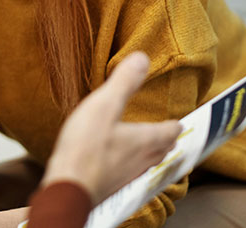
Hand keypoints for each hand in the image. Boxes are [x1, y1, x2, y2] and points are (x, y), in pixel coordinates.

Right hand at [41, 51, 182, 204]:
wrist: (68, 187)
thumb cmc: (86, 148)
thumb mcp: (104, 105)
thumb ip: (124, 82)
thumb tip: (142, 58)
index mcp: (145, 140)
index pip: (170, 131)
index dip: (174, 123)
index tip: (177, 119)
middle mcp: (142, 160)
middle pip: (163, 149)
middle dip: (165, 139)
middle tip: (167, 131)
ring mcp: (127, 175)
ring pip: (147, 162)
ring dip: (149, 152)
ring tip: (145, 144)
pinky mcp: (111, 184)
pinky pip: (128, 172)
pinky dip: (129, 163)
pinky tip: (116, 160)